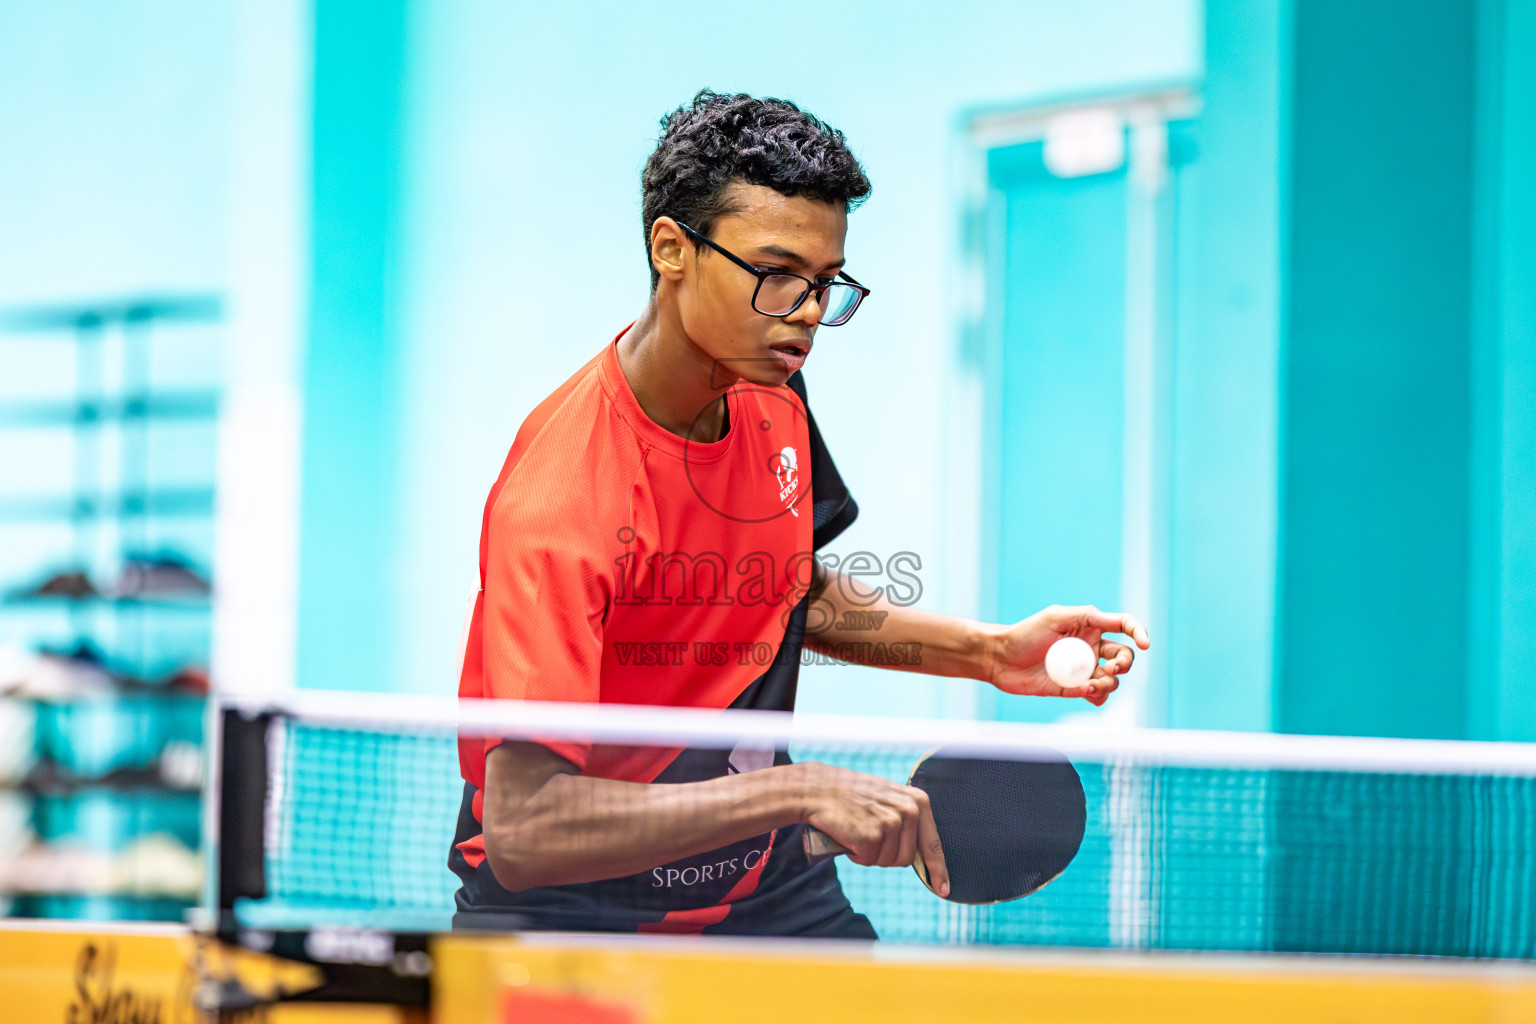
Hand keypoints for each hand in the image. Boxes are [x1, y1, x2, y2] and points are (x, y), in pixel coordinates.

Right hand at [787, 762, 949, 896]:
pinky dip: (856, 854)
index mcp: (918, 801)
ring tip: (857, 831)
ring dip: (870, 854)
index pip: (933, 844)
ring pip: (887, 861)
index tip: (943, 889)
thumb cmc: (852, 796)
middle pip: (907, 859)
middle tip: (867, 836)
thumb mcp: (888, 799)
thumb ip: (907, 819)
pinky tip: (848, 835)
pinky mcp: (871, 836)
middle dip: (886, 855)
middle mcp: (909, 811)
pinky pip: (868, 860)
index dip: (938, 870)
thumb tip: (919, 854)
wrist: (818, 788)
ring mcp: (891, 823)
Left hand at [987, 604, 1150, 706]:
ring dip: (1110, 683)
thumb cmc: (1025, 633)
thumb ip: (1086, 615)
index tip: (1146, 642)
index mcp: (1091, 627)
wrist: (1000, 658)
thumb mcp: (1056, 617)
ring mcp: (1083, 670)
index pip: (1124, 626)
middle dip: (1125, 664)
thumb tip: (1112, 619)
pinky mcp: (1073, 690)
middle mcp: (1091, 649)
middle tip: (1111, 667)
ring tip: (1091, 684)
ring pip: (1113, 680)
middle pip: (1124, 657)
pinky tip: (1084, 691)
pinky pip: (1096, 696)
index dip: (1139, 632)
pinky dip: (1097, 696)